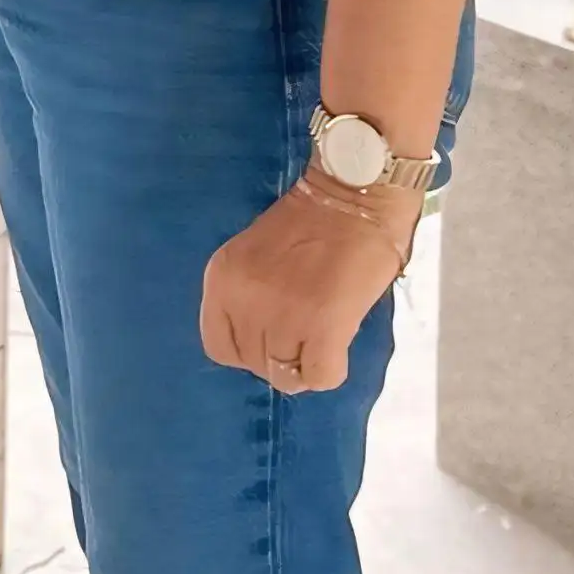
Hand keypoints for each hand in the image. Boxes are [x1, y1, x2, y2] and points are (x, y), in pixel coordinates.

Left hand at [199, 174, 419, 394]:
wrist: (354, 196)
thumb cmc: (309, 223)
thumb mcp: (253, 257)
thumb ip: (247, 296)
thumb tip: (261, 342)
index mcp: (222, 279)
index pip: (219, 347)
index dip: (247, 350)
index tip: (269, 338)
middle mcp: (244, 299)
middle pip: (255, 362)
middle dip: (280, 356)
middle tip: (304, 336)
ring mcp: (282, 314)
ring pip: (287, 374)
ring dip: (306, 362)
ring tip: (323, 338)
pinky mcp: (323, 326)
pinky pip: (320, 376)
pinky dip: (330, 370)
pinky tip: (338, 346)